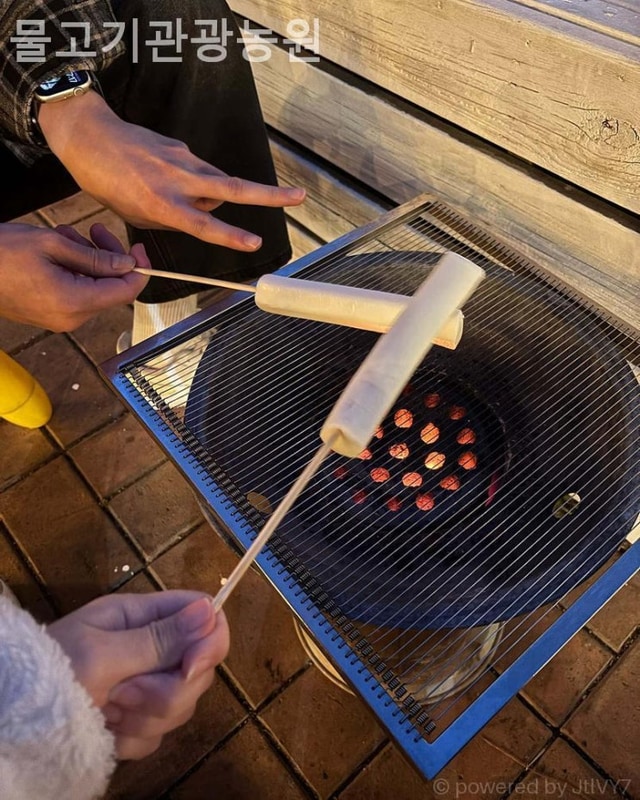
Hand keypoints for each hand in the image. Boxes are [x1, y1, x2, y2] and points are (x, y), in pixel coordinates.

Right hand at [0, 222, 148, 330]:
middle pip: (111, 289)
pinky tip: (57, 250)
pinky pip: (78, 293)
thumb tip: (127, 265)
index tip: (138, 248)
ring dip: (88, 260)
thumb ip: (96, 258)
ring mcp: (61, 319)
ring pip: (94, 288)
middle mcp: (71, 318)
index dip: (138, 269)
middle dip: (108, 257)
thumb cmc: (1, 253)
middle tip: (95, 231)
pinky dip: (75, 270)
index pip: (126, 291)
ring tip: (65, 237)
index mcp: (75, 302)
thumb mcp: (53, 244)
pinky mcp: (51, 314)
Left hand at [39, 91, 305, 250]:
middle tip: (299, 197)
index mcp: (162, 204)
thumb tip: (205, 212)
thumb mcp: (135, 213)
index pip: (204, 224)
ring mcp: (183, 159)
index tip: (255, 242)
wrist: (89, 137)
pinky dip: (192, 181)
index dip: (231, 236)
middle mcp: (178, 180)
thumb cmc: (107, 183)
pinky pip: (198, 172)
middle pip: (233, 188)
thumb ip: (173, 217)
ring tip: (171, 193)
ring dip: (213, 194)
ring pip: (215, 182)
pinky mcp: (181, 148)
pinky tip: (165, 177)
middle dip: (269, 195)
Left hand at [48, 591, 228, 760]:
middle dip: (167, 689)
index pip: (203, 614)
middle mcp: (151, 647)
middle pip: (198, 667)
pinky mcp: (137, 722)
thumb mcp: (102, 652)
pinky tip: (105, 731)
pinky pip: (159, 735)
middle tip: (124, 692)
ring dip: (145, 716)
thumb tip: (210, 610)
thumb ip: (158, 638)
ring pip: (182, 705)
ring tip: (107, 710)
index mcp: (143, 616)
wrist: (13, 722)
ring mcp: (146, 686)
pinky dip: (133, 738)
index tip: (192, 666)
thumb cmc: (52, 672)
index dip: (210, 640)